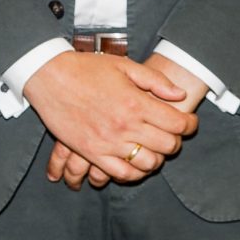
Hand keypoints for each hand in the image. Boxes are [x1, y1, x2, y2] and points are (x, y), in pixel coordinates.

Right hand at [23, 52, 198, 189]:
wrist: (50, 76)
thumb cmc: (86, 68)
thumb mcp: (124, 66)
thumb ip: (155, 81)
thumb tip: (180, 95)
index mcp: (136, 103)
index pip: (177, 123)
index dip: (190, 125)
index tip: (189, 122)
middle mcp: (125, 126)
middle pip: (167, 146)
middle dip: (176, 142)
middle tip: (173, 135)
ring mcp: (108, 142)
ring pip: (147, 164)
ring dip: (157, 158)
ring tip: (154, 149)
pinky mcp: (92, 152)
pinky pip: (121, 173)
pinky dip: (133, 172)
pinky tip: (135, 163)